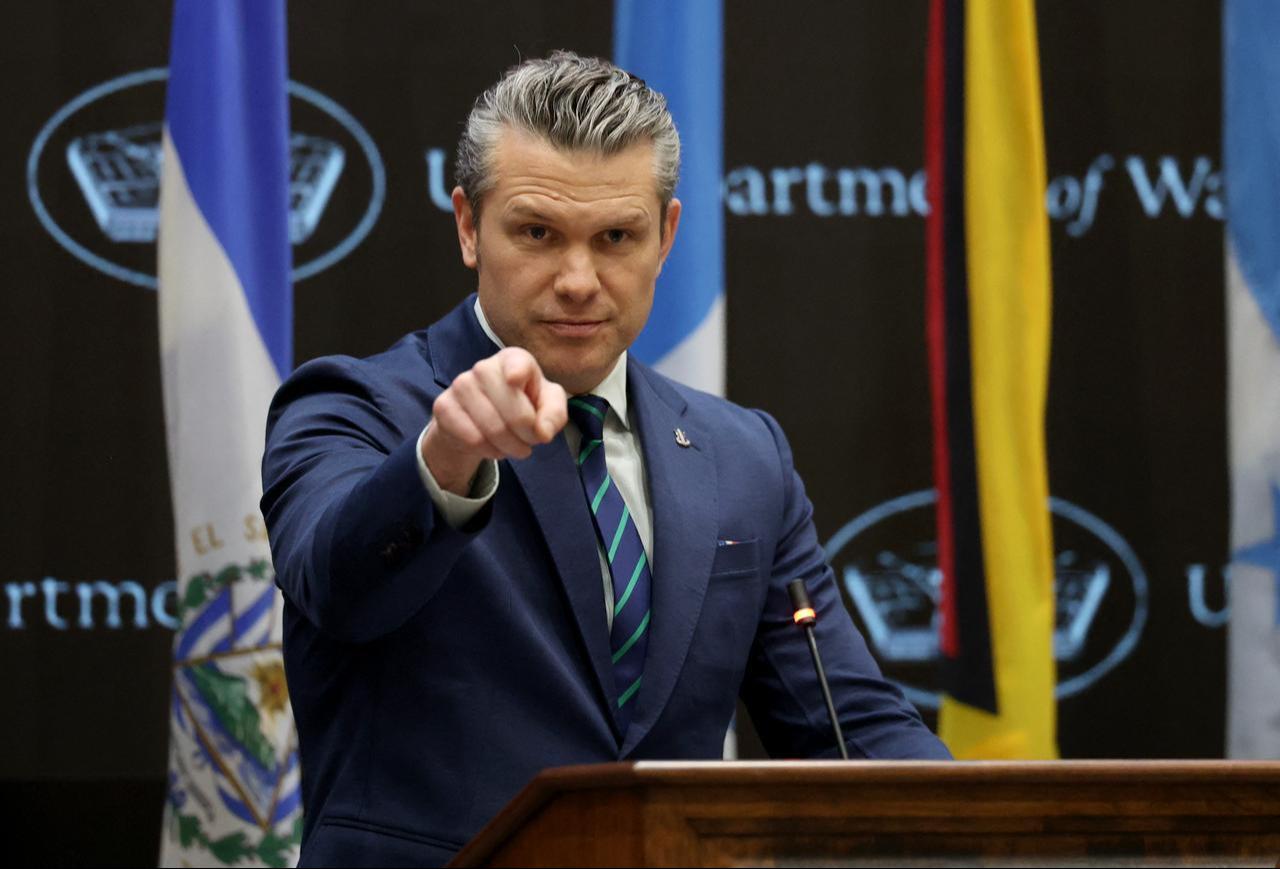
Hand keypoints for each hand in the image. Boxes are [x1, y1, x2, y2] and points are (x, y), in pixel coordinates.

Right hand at [422, 347, 567, 494]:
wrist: (479, 419)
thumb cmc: (521, 405)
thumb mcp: (547, 406)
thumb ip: (554, 414)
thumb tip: (542, 432)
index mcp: (513, 359)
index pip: (516, 363)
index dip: (517, 373)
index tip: (515, 381)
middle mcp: (484, 367)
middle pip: (515, 412)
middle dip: (528, 436)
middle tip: (530, 441)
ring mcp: (461, 385)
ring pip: (493, 429)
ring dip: (510, 447)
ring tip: (513, 445)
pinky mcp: (443, 406)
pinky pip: (472, 439)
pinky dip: (489, 451)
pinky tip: (492, 446)